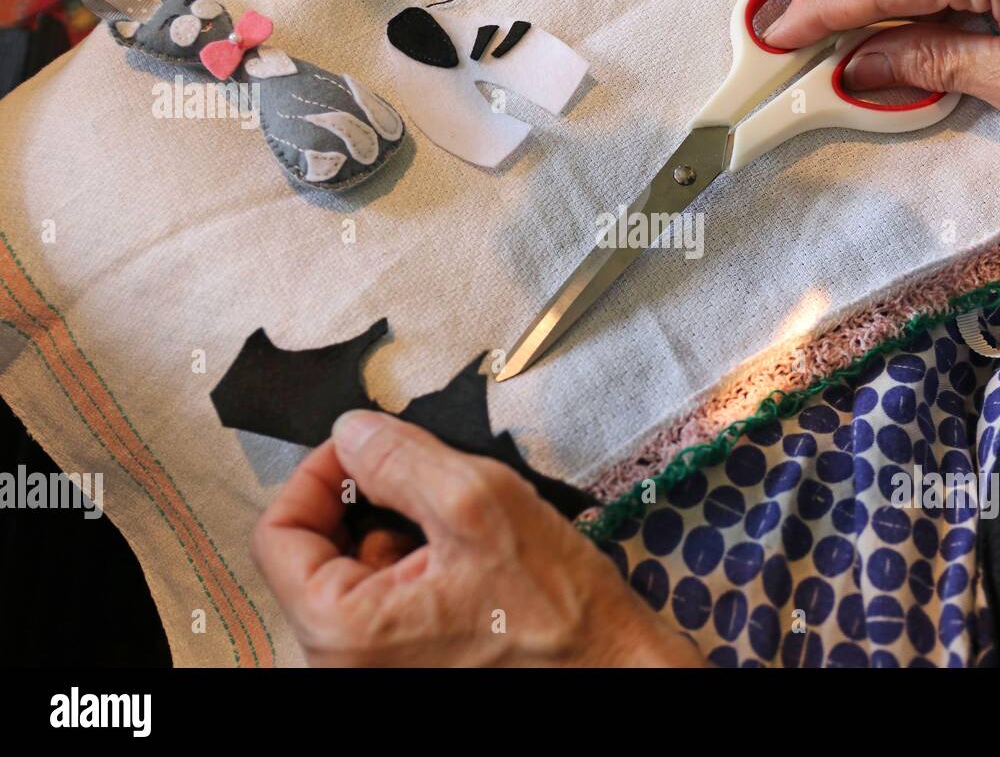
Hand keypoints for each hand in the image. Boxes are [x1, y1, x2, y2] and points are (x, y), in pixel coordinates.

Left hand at [252, 410, 704, 666]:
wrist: (615, 673)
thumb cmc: (559, 614)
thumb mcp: (479, 504)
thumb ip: (400, 459)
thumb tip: (351, 432)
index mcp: (342, 631)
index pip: (277, 533)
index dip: (319, 475)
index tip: (365, 449)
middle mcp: (343, 663)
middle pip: (316, 552)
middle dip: (370, 504)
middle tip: (433, 487)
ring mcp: (375, 669)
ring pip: (356, 572)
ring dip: (401, 533)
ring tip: (464, 534)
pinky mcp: (406, 668)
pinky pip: (386, 599)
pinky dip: (420, 564)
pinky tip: (471, 563)